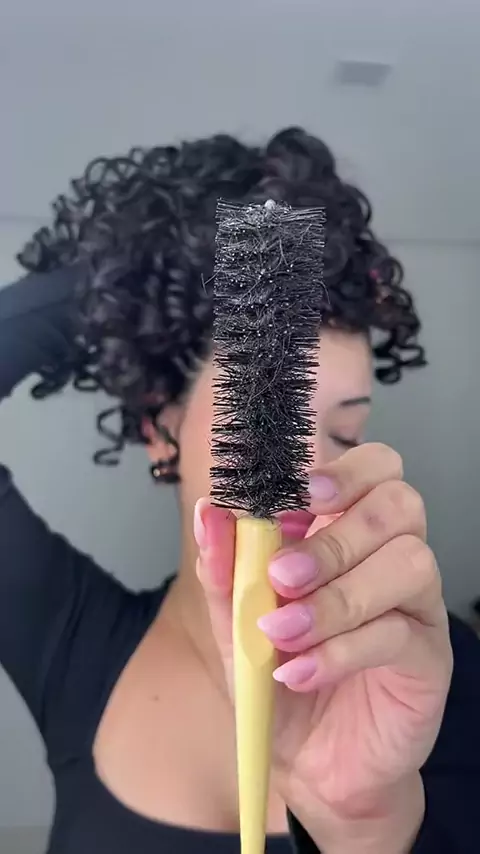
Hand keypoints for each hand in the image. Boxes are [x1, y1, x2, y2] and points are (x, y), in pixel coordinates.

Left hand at [195, 444, 452, 852]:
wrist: (309, 762)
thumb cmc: (279, 677)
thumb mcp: (237, 623)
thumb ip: (226, 568)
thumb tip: (211, 513)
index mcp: (348, 532)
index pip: (375, 468)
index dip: (346, 471)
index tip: (299, 496)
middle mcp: (390, 557)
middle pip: (400, 504)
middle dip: (336, 536)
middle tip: (281, 574)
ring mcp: (417, 605)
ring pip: (408, 563)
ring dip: (336, 596)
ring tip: (283, 632)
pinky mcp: (430, 656)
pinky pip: (399, 633)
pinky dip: (340, 650)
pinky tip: (298, 672)